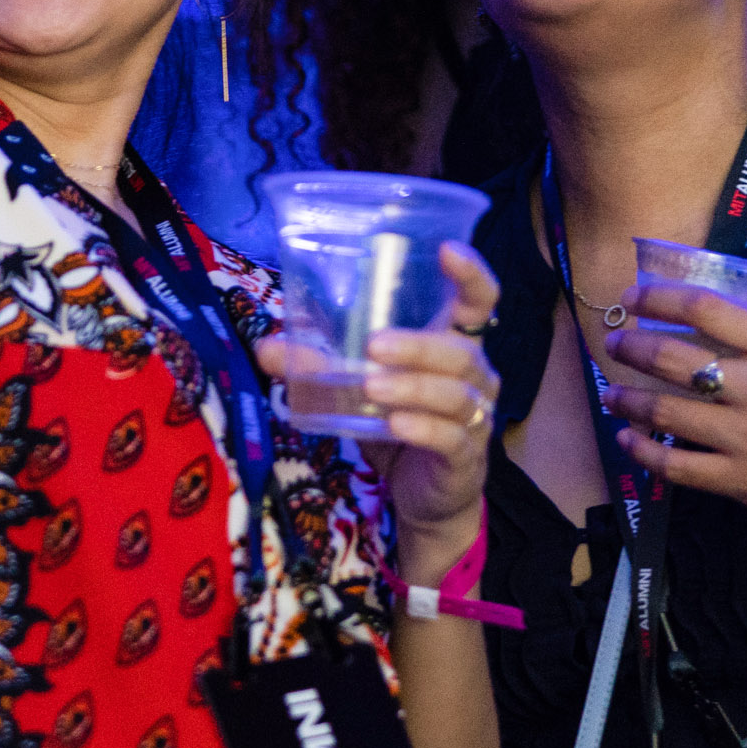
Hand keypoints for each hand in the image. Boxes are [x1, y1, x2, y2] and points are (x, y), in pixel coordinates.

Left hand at [254, 244, 499, 576]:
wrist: (426, 497)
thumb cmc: (399, 424)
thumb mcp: (357, 390)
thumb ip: (321, 365)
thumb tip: (268, 346)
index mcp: (455, 345)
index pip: (479, 301)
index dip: (471, 273)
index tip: (448, 250)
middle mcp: (476, 376)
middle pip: (462, 351)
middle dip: (419, 346)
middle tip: (373, 346)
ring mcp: (476, 418)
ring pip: (457, 395)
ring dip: (413, 387)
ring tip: (371, 387)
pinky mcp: (467, 457)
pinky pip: (452, 437)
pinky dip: (423, 429)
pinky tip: (396, 426)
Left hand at [598, 282, 746, 578]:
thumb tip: (715, 316)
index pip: (705, 309)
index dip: (658, 298)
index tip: (634, 297)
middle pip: (674, 359)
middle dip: (632, 347)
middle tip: (615, 342)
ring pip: (665, 413)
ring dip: (627, 399)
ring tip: (612, 392)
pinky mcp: (744, 485)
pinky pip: (677, 467)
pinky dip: (644, 451)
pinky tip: (630, 440)